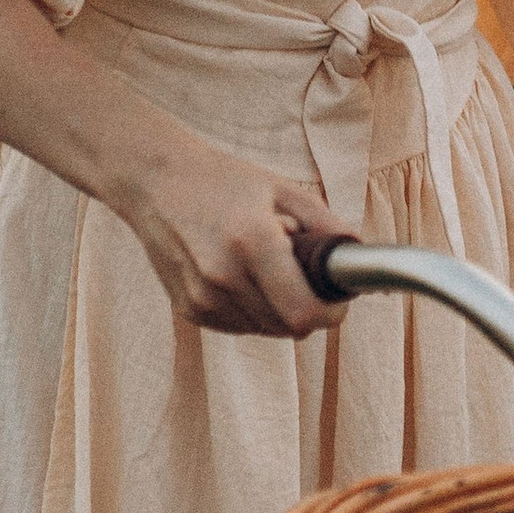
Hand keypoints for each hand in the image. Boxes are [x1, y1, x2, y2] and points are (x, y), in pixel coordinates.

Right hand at [121, 142, 350, 337]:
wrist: (155, 183)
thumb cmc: (222, 181)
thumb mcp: (281, 189)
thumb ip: (325, 224)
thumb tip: (358, 253)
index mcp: (252, 242)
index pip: (303, 312)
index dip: (330, 313)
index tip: (337, 300)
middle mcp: (223, 276)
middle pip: (288, 327)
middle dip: (307, 308)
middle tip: (306, 278)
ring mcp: (201, 298)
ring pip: (265, 331)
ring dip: (278, 311)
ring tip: (266, 268)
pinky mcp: (188, 310)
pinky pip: (238, 327)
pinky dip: (251, 311)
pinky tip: (242, 276)